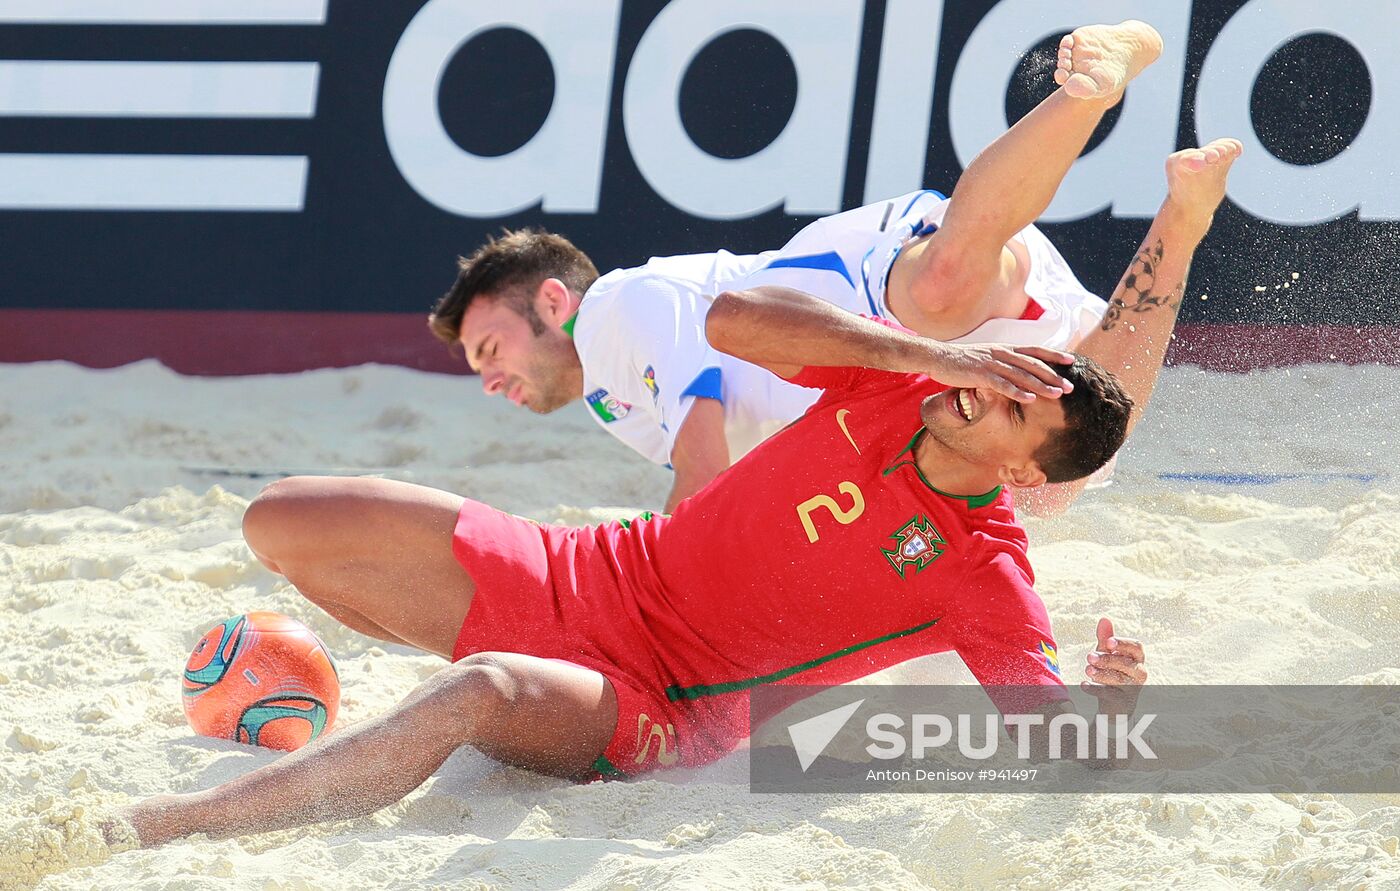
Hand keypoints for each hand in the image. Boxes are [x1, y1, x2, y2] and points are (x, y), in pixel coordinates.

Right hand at [928, 342, 1074, 402]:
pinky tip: (1030, 399)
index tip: (1072, 360)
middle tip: (1070, 388)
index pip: (1034, 350)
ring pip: (1022, 375)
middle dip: (1053, 376)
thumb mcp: (985, 356)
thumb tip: (1015, 370)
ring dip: (1041, 386)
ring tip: (1056, 395)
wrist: (938, 356)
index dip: (1054, 355)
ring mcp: (992, 364)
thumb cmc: (961, 360)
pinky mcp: (981, 375)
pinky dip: (1017, 392)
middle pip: (1033, 365)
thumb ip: (1002, 361)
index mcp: (1004, 349)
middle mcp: (1002, 354)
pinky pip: (1002, 385)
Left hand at [1080, 617, 1146, 715]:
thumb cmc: (1113, 671)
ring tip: (1087, 669)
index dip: (1123, 643)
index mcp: (1137, 658)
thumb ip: (1105, 638)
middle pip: (1126, 664)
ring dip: (1101, 674)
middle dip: (1107, 659)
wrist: (1115, 703)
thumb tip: (1104, 618)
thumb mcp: (1107, 654)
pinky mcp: (1124, 702)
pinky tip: (1084, 685)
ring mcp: (1133, 688)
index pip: (1137, 647)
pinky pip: (1111, 695)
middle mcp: (1139, 672)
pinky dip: (1096, 689)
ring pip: (1120, 679)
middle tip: (1089, 656)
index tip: (1108, 642)